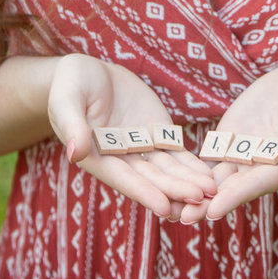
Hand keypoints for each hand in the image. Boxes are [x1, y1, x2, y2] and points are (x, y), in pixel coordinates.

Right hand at [48, 54, 216, 217]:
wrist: (88, 71)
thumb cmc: (70, 85)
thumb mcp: (66, 100)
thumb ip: (72, 124)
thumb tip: (74, 153)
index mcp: (95, 157)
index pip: (122, 178)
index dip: (143, 192)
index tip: (164, 207)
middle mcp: (119, 158)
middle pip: (150, 178)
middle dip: (175, 190)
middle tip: (200, 201)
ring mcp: (139, 147)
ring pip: (166, 169)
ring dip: (187, 181)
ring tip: (211, 191)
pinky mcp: (155, 133)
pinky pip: (174, 151)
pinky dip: (190, 164)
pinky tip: (209, 175)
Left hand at [180, 62, 277, 222]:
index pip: (255, 185)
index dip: (234, 198)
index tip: (212, 211)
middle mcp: (260, 164)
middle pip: (228, 187)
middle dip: (204, 203)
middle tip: (179, 217)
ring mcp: (244, 149)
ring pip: (213, 174)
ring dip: (191, 188)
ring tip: (166, 202)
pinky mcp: (232, 133)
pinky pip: (209, 150)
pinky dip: (190, 163)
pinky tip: (167, 171)